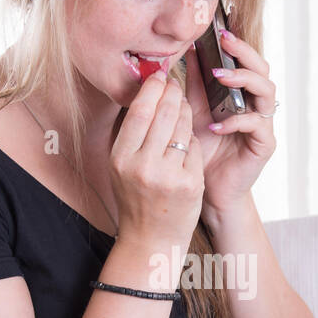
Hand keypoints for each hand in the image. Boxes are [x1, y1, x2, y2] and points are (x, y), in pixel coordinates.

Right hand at [109, 69, 203, 255]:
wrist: (150, 240)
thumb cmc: (136, 199)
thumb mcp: (121, 167)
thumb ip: (132, 135)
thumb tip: (147, 93)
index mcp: (121, 159)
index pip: (139, 112)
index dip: (152, 89)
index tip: (159, 76)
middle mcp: (143, 167)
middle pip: (164, 115)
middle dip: (173, 93)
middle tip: (176, 83)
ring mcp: (169, 176)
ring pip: (184, 128)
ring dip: (186, 112)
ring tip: (183, 106)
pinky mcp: (190, 184)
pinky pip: (196, 149)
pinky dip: (193, 140)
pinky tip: (188, 140)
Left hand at [182, 29, 277, 215]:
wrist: (210, 188)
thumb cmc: (204, 149)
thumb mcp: (195, 112)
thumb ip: (195, 85)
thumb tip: (186, 52)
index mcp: (243, 94)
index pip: (246, 61)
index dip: (237, 44)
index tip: (220, 28)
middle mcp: (257, 104)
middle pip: (262, 69)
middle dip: (244, 53)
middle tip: (224, 42)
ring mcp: (264, 123)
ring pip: (267, 91)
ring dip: (243, 80)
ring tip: (220, 76)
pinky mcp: (265, 144)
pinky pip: (256, 124)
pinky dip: (236, 121)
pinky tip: (216, 124)